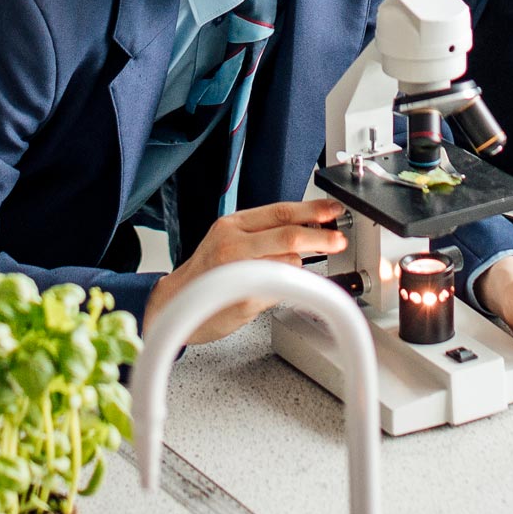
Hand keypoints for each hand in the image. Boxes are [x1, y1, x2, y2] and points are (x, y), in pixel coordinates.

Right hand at [147, 200, 349, 346]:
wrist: (174, 302)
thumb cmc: (207, 273)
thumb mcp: (230, 240)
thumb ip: (263, 234)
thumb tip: (308, 230)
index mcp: (232, 225)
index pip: (280, 211)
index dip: (312, 211)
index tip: (333, 210)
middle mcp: (232, 243)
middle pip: (288, 235)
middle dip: (320, 238)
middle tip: (338, 240)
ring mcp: (236, 270)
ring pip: (287, 264)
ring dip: (296, 269)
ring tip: (279, 275)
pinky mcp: (242, 297)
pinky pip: (278, 290)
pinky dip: (282, 290)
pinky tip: (268, 291)